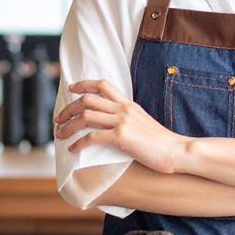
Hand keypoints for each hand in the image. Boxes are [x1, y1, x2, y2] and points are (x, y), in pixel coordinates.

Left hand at [54, 79, 185, 173]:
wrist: (175, 150)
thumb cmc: (161, 142)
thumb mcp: (143, 122)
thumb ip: (127, 118)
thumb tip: (112, 123)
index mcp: (128, 104)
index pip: (102, 84)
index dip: (83, 84)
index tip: (71, 89)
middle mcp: (123, 109)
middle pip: (87, 99)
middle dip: (68, 108)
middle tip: (58, 119)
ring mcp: (122, 122)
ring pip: (86, 116)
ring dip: (68, 126)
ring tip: (60, 135)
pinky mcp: (121, 137)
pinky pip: (92, 137)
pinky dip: (78, 143)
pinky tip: (73, 149)